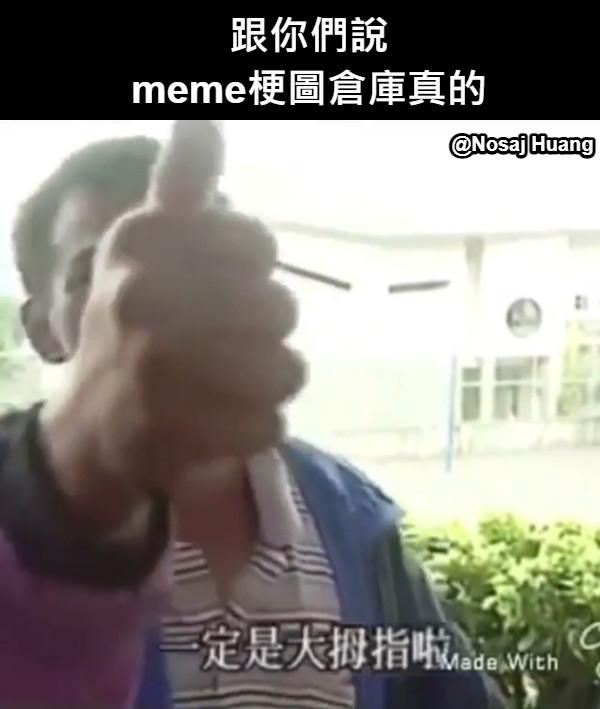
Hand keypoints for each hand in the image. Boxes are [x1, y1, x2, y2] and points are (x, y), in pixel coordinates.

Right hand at [45, 121, 305, 516]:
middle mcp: (141, 301)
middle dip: (268, 328)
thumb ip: (182, 183)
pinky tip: (225, 419)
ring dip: (271, 378)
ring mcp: (156, 373)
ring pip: (286, 370)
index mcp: (139, 242)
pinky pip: (272, 425)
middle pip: (280, 309)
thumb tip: (207, 116)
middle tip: (234, 340)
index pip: (258, 245)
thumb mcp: (150, 246)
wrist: (94, 423)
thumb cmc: (138, 322)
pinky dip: (259, 426)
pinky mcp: (178, 438)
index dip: (255, 268)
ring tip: (235, 382)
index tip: (227, 281)